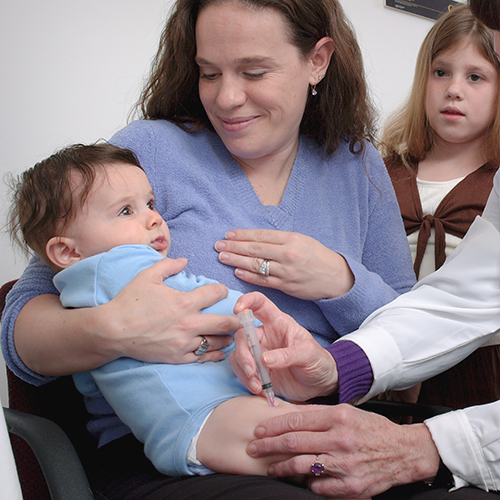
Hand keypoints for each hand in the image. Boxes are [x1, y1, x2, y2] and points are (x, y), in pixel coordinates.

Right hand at [102, 257, 237, 363]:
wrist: (112, 330)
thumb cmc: (129, 301)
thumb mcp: (147, 276)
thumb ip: (168, 265)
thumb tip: (184, 260)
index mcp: (184, 302)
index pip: (215, 293)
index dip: (222, 290)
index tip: (222, 291)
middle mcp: (189, 323)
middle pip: (225, 322)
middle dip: (238, 319)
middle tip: (244, 317)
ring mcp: (184, 342)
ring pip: (217, 342)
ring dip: (227, 336)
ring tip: (231, 333)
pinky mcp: (177, 357)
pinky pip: (203, 358)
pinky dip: (215, 355)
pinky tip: (221, 351)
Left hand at [215, 229, 353, 299]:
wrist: (335, 277)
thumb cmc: (318, 256)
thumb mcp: (302, 240)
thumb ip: (280, 240)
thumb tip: (255, 239)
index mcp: (291, 239)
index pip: (260, 235)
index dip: (242, 235)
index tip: (228, 234)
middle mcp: (287, 254)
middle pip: (254, 249)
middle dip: (234, 247)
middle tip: (218, 245)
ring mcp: (286, 271)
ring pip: (256, 265)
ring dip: (236, 260)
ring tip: (222, 257)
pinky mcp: (285, 286)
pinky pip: (263, 280)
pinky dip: (248, 276)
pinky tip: (237, 271)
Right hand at [229, 292, 337, 400]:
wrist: (321, 384)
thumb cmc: (318, 361)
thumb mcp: (309, 354)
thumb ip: (288, 355)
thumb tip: (264, 359)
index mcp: (278, 322)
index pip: (259, 304)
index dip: (247, 301)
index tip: (238, 309)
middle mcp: (265, 335)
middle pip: (242, 335)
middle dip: (243, 354)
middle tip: (252, 371)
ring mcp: (259, 353)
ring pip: (238, 354)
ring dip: (244, 370)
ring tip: (258, 385)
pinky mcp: (257, 370)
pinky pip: (241, 371)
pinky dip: (245, 380)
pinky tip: (259, 389)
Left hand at [246, 404, 440, 498]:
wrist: (403, 452)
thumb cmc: (371, 429)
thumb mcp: (347, 412)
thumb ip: (319, 415)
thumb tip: (289, 416)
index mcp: (337, 417)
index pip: (295, 421)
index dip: (273, 426)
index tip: (259, 430)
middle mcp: (339, 439)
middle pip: (293, 443)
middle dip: (268, 446)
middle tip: (253, 448)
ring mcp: (344, 465)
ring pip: (301, 466)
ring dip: (281, 467)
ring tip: (270, 467)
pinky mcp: (350, 486)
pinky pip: (318, 486)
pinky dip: (307, 482)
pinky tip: (301, 480)